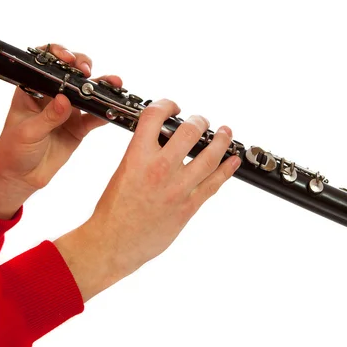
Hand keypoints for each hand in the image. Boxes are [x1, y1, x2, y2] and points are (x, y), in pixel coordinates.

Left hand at [0, 44, 121, 218]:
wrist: (21, 176)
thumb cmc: (13, 150)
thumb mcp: (27, 132)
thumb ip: (47, 117)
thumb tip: (64, 100)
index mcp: (32, 89)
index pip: (44, 63)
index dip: (57, 54)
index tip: (67, 58)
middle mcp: (51, 95)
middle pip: (71, 72)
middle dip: (82, 66)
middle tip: (87, 71)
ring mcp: (68, 110)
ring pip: (88, 92)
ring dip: (102, 86)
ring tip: (114, 83)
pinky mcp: (79, 127)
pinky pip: (95, 117)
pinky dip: (105, 113)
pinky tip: (113, 109)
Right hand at [54, 99, 240, 301]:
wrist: (113, 242)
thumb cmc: (114, 210)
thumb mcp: (123, 171)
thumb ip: (144, 154)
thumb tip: (161, 141)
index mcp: (137, 157)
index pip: (155, 117)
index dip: (167, 105)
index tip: (173, 107)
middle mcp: (159, 169)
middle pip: (190, 132)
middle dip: (200, 121)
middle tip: (202, 121)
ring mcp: (176, 189)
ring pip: (209, 157)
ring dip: (222, 141)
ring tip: (226, 132)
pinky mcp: (188, 207)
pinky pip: (213, 184)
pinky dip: (226, 170)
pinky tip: (232, 160)